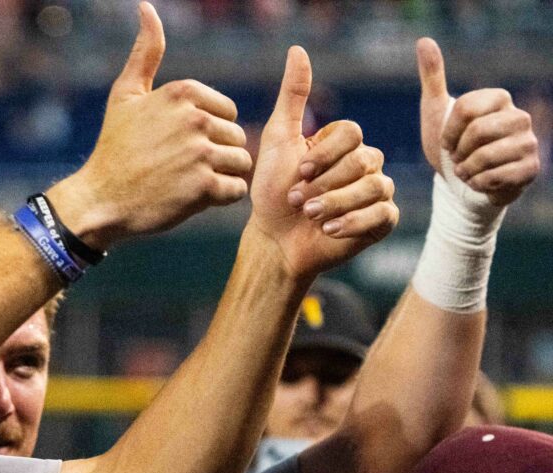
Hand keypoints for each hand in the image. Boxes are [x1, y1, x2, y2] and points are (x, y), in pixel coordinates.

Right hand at [48, 2, 251, 248]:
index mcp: (183, 92)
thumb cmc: (114, 148)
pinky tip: (192, 198)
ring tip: (188, 183)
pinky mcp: (203, 187)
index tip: (177, 146)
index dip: (207, 132)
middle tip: (180, 169)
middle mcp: (195, 118)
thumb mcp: (125, 95)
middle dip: (216, 155)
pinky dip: (220, 198)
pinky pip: (236, 189)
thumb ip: (146, 52)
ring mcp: (200, 153)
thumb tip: (146, 7)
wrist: (99, 200)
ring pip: (240, 162)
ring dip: (220, 176)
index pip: (226, 111)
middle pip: (236, 137)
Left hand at [249, 47, 397, 279]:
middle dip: (325, 184)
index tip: (297, 173)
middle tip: (298, 200)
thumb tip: (297, 50)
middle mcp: (365, 163)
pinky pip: (383, 214)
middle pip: (364, 160)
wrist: (275, 239)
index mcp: (344, 143)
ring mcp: (376, 191)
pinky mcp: (381, 221)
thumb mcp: (278, 140)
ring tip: (310, 216)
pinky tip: (328, 230)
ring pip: (374, 187)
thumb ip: (292, 98)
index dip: (323, 155)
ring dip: (336, 204)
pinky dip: (353, 223)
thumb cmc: (273, 192)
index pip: (351, 134)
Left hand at [418, 37, 538, 206]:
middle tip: (457, 159)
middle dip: (458, 152)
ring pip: (486, 156)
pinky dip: (477, 183)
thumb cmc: (450, 147)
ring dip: (466, 170)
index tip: (448, 142)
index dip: (448, 132)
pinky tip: (479, 181)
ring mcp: (529, 142)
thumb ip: (432, 77)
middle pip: (477, 132)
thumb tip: (424, 41)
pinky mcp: (531, 168)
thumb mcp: (435, 111)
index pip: (466, 109)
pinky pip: (495, 177)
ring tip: (467, 171)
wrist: (462, 185)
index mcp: (499, 98)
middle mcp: (520, 117)